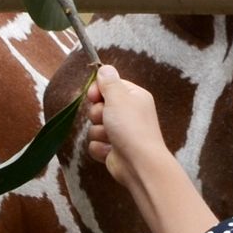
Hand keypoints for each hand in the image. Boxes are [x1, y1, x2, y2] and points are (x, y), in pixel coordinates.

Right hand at [84, 69, 165, 184]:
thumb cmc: (131, 127)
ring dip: (98, 132)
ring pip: (95, 126)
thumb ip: (108, 81)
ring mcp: (120, 133)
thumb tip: (105, 68)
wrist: (139, 164)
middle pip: (99, 106)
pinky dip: (100, 147)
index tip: (94, 96)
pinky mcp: (113, 149)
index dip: (98, 90)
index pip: (109, 85)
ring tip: (110, 138)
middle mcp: (128, 113)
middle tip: (106, 119)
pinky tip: (110, 151)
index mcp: (134, 97)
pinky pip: (95, 143)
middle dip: (97, 113)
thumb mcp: (118, 97)